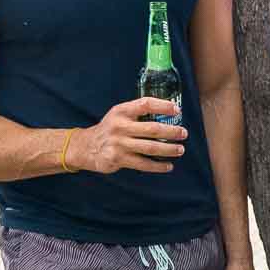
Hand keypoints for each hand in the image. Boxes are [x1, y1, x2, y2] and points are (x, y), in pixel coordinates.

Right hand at [66, 98, 185, 173]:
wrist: (86, 146)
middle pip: (152, 129)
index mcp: (121, 111)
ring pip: (150, 148)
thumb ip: (138, 113)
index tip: (177, 110)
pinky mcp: (118, 158)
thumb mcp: (119, 115)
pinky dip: (158, 166)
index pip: (145, 104)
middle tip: (184, 133)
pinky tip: (168, 166)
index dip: (162, 106)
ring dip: (168, 149)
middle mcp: (120, 126)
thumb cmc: (110, 129)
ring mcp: (119, 143)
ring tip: (180, 150)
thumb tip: (168, 115)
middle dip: (171, 132)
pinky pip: (143, 164)